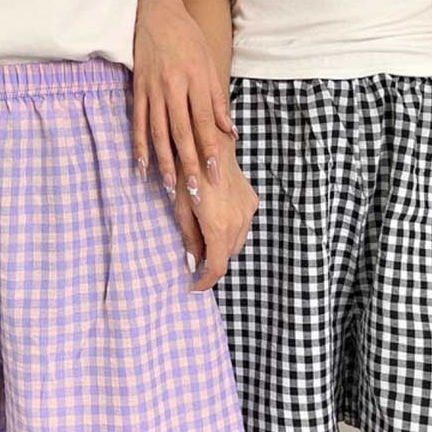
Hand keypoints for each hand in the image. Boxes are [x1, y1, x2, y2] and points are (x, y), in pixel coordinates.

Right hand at [133, 0, 236, 202]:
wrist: (156, 13)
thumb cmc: (188, 38)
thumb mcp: (209, 64)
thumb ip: (217, 100)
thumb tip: (229, 132)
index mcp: (195, 80)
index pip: (204, 121)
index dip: (208, 148)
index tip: (214, 173)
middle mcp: (173, 86)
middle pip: (181, 132)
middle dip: (189, 163)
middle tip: (194, 190)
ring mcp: (152, 89)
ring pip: (158, 132)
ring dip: (164, 161)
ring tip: (171, 185)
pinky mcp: (137, 89)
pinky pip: (138, 122)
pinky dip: (139, 145)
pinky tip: (142, 166)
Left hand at [173, 136, 258, 291]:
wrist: (210, 144)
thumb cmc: (187, 174)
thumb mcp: (180, 208)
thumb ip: (189, 239)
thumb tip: (193, 263)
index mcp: (218, 226)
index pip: (217, 267)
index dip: (206, 282)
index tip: (194, 287)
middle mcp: (238, 222)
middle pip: (228, 256)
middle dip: (213, 263)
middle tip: (195, 260)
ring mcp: (247, 211)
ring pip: (237, 243)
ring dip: (223, 247)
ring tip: (205, 237)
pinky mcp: (251, 201)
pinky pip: (243, 226)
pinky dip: (231, 231)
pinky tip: (217, 218)